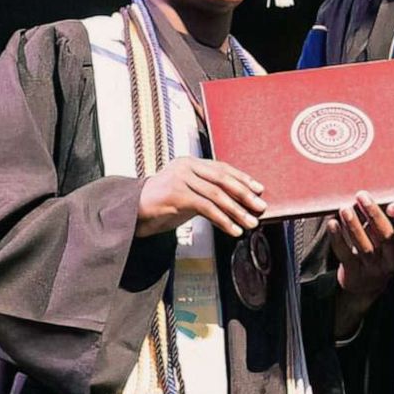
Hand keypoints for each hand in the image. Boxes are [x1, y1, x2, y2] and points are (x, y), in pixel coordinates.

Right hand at [135, 158, 265, 237]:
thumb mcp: (188, 192)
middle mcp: (186, 166)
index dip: (242, 178)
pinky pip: (206, 208)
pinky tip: (233, 230)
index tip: (259, 189)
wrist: (133, 213)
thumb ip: (207, 191)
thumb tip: (239, 201)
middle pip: (222, 179)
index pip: (222, 168)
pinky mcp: (175, 195)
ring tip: (251, 223)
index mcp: (190, 162)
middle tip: (261, 207)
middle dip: (245, 194)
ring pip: (217, 194)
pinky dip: (223, 220)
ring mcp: (180, 179)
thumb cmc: (163, 205)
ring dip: (237, 211)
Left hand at [330, 191, 393, 296]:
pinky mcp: (354, 272)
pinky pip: (345, 254)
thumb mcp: (388, 238)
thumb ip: (384, 219)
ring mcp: (373, 267)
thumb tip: (371, 194)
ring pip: (364, 246)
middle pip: (385, 238)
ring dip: (354, 225)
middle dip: (374, 215)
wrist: (365, 285)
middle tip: (362, 197)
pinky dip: (338, 238)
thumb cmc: (379, 251)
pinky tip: (332, 223)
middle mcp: (391, 259)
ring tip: (345, 209)